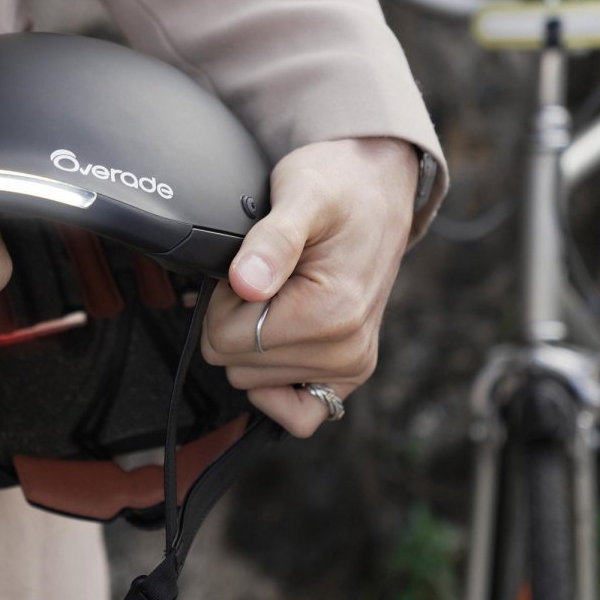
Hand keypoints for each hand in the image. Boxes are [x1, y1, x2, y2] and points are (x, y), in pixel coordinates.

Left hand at [200, 137, 417, 437]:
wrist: (377, 188)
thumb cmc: (339, 186)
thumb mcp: (301, 193)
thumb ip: (272, 240)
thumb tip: (246, 283)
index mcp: (332, 313)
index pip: (226, 340)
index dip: (223, 301)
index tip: (250, 269)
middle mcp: (347, 350)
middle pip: (236, 363)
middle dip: (237, 318)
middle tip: (267, 276)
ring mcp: (351, 366)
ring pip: (253, 381)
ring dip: (255, 339)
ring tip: (282, 292)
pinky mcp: (350, 372)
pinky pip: (298, 413)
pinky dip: (274, 384)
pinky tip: (278, 340)